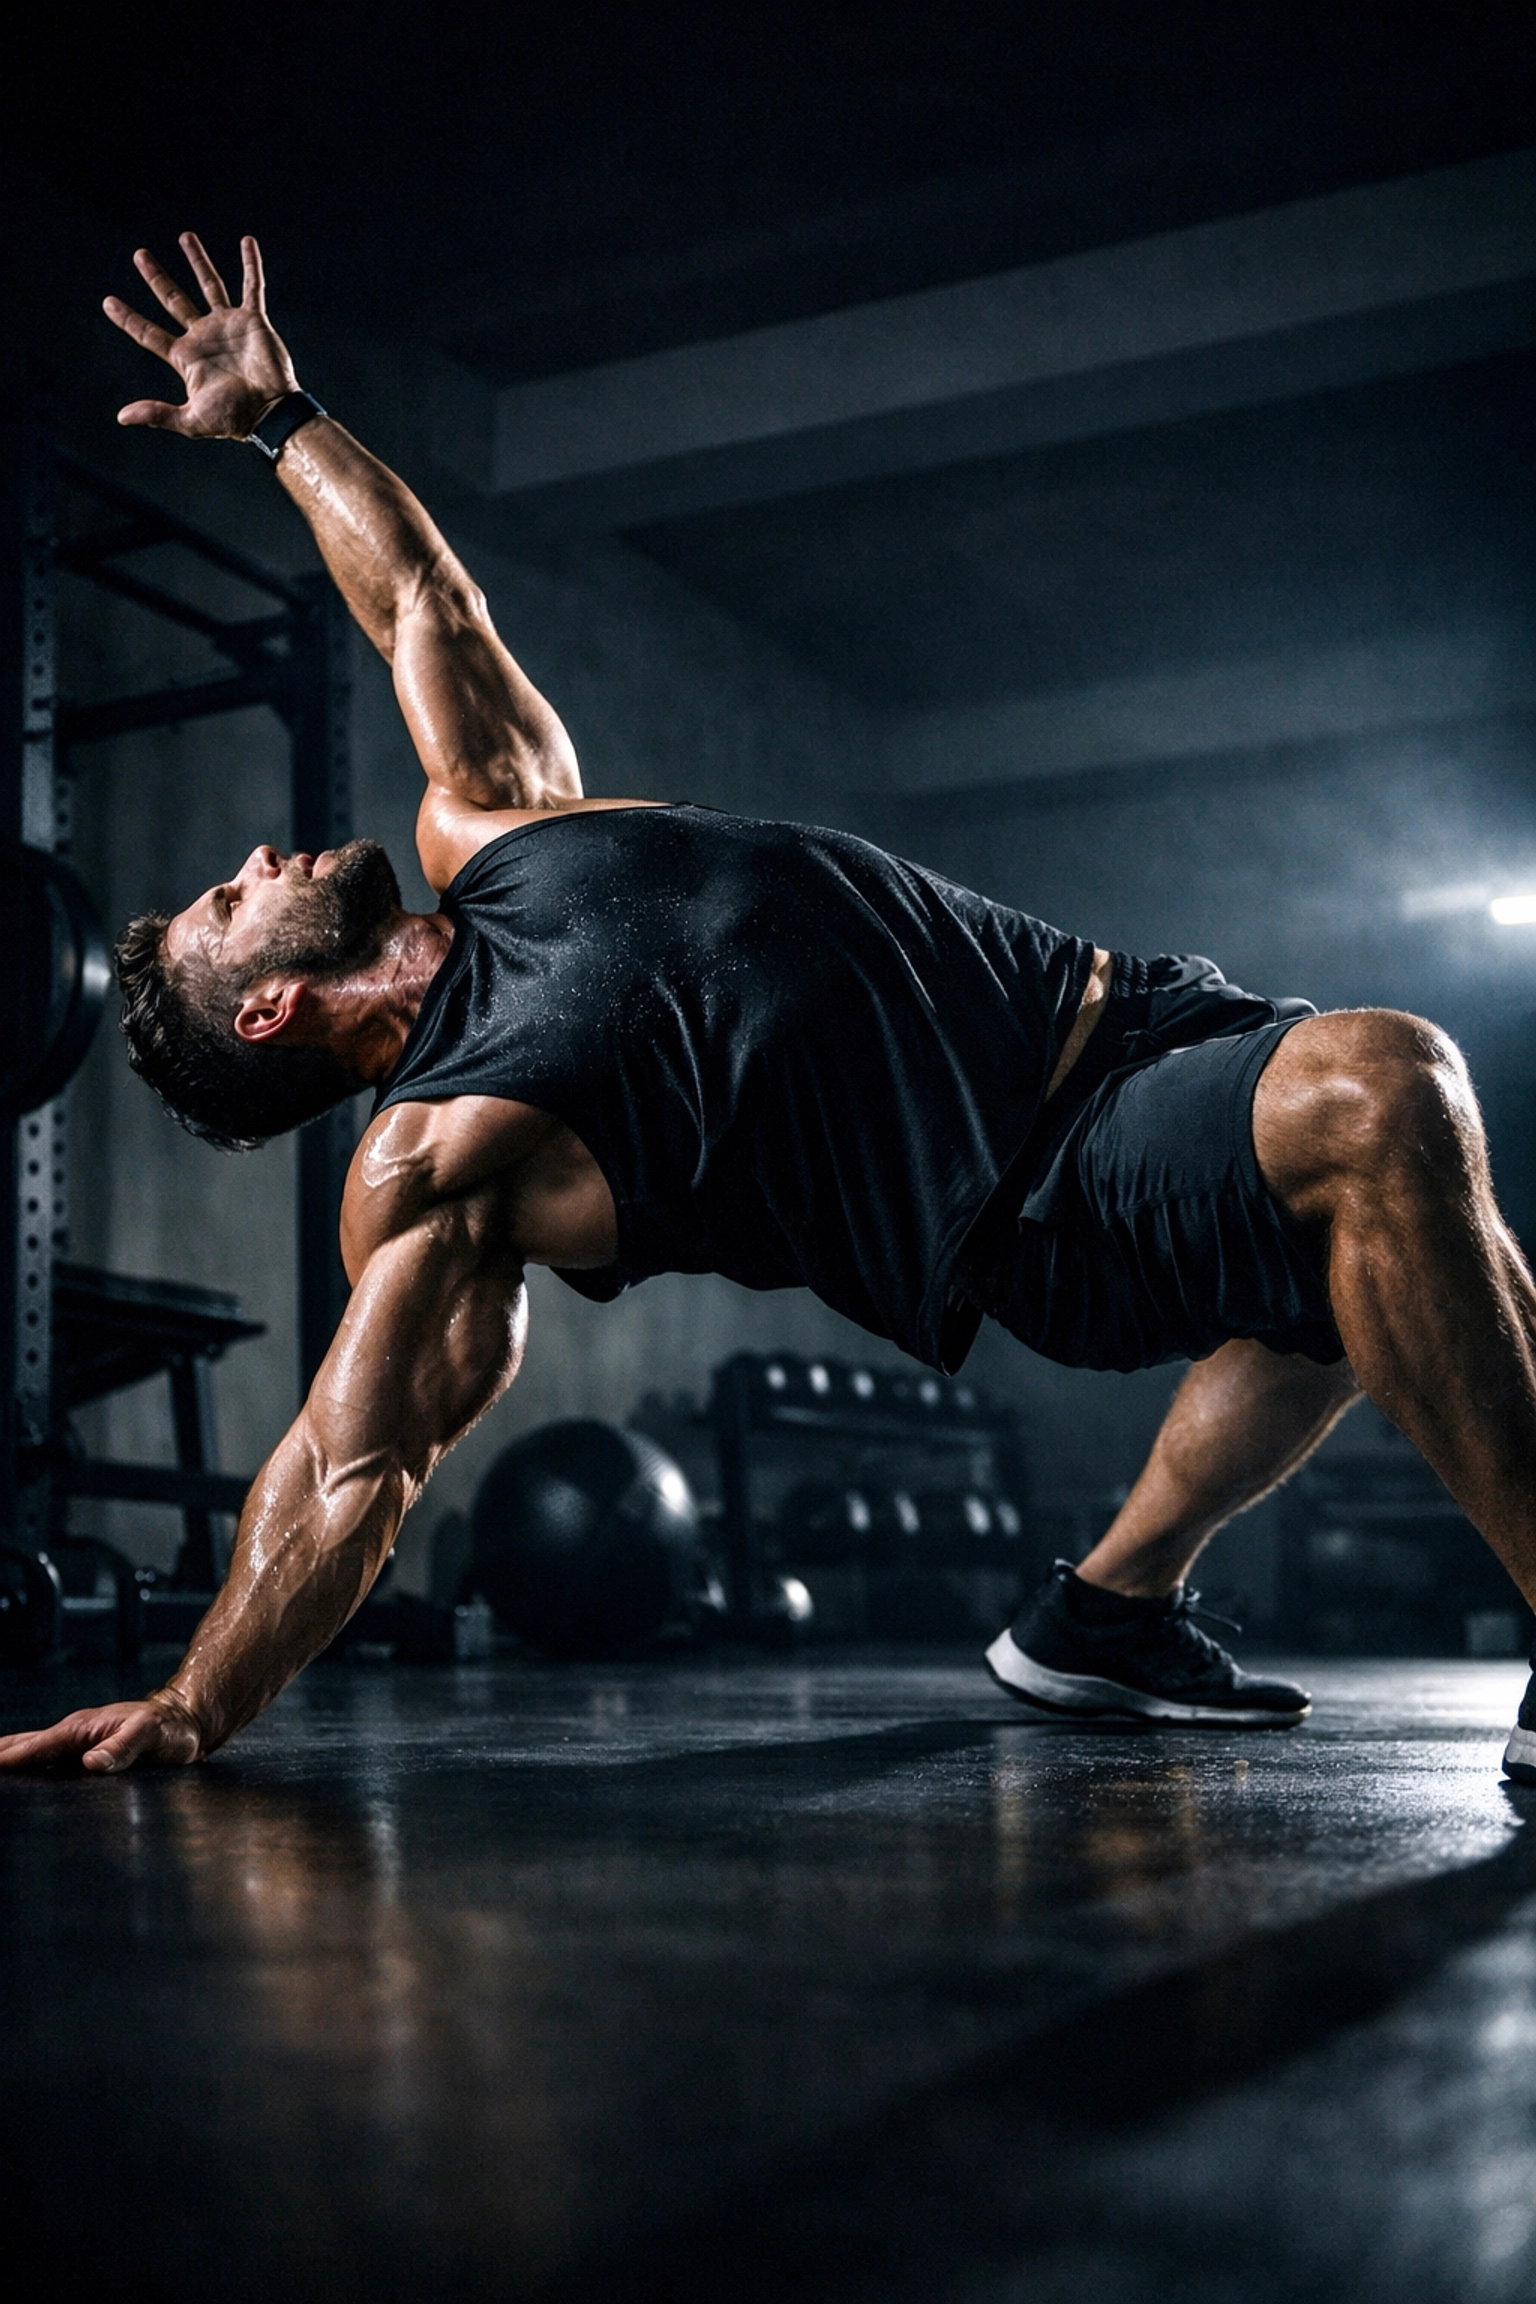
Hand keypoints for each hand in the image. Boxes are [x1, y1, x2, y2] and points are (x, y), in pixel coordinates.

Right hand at [0, 1691, 203, 1773]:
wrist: (185, 1720)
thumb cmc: (169, 1727)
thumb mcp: (152, 1735)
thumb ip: (123, 1747)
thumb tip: (91, 1763)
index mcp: (80, 1730)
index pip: (34, 1747)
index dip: (7, 1759)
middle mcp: (72, 1737)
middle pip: (22, 1747)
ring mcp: (75, 1746)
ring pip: (30, 1754)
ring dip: (5, 1761)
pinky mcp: (82, 1757)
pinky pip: (45, 1764)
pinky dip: (23, 1768)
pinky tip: (15, 1783)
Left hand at [104, 232, 297, 440]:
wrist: (271, 413)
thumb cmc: (234, 419)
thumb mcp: (191, 420)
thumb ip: (158, 414)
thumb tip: (121, 417)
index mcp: (186, 357)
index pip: (148, 333)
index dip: (128, 319)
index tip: (108, 302)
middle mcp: (203, 336)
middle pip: (172, 299)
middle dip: (156, 277)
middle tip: (139, 255)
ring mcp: (227, 325)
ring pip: (209, 285)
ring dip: (197, 261)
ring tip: (184, 236)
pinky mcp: (253, 320)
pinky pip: (252, 287)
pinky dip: (251, 264)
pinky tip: (247, 242)